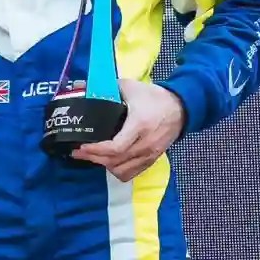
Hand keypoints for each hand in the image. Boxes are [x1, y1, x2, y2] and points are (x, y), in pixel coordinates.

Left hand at [71, 79, 186, 181]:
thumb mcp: (130, 87)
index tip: (81, 146)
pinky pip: (133, 172)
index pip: (116, 147)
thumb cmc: (153, 96)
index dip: (96, 150)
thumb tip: (84, 88)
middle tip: (78, 153)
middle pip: (116, 161)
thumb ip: (108, 88)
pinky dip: (119, 170)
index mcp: (139, 125)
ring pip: (124, 170)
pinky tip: (109, 162)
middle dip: (94, 158)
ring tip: (92, 157)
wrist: (181, 107)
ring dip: (105, 166)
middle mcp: (145, 143)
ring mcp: (151, 154)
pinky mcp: (153, 159)